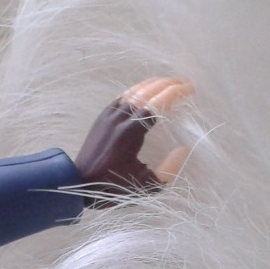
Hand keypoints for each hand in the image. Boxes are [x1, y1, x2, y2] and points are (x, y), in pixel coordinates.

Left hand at [73, 76, 191, 207]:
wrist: (79, 183)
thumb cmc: (114, 186)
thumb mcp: (147, 185)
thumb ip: (169, 168)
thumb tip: (183, 150)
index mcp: (132, 131)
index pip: (158, 104)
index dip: (176, 94)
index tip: (190, 89)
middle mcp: (120, 118)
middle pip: (147, 93)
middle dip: (168, 85)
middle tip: (184, 82)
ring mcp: (109, 115)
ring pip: (134, 92)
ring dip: (152, 85)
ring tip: (168, 82)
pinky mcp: (102, 118)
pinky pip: (122, 97)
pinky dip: (137, 91)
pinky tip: (145, 91)